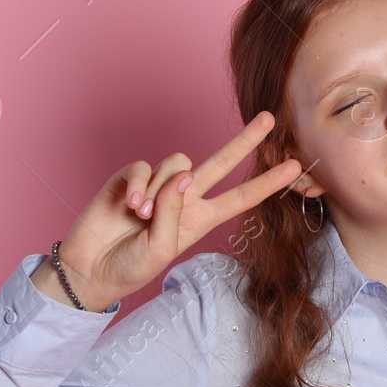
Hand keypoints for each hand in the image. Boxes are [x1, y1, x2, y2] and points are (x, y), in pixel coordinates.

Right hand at [43, 111, 301, 308]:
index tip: (295, 167)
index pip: (240, 197)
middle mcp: (184, 198)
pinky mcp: (131, 177)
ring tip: (141, 216)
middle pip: (220, 163)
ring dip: (161, 190)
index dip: (267, 183)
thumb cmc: (131, 265)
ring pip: (177, 163)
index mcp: (200, 218)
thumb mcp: (162, 249)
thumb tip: (181, 175)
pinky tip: (129, 206)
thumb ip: (174, 213)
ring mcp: (158, 185)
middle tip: (268, 118)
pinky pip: (144, 167)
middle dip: (244, 140)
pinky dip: (138, 186)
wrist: (91, 268)